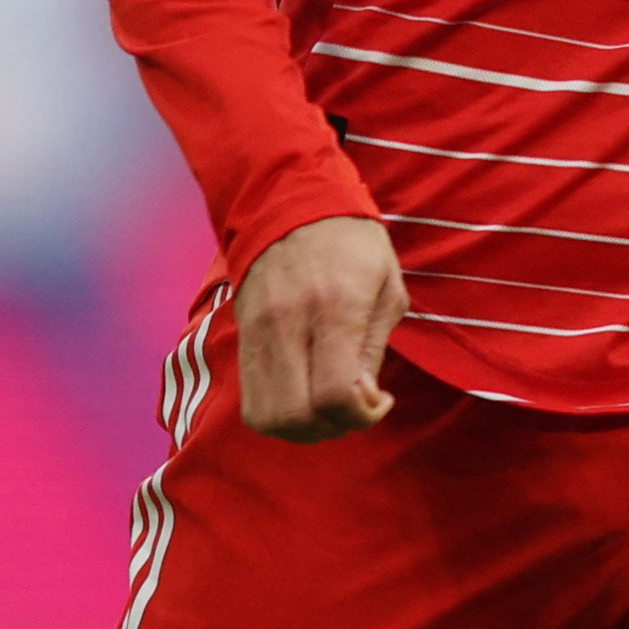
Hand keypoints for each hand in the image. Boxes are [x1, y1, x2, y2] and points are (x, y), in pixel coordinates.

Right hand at [235, 214, 405, 439]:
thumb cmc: (352, 243)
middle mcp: (289, 323)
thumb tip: (363, 398)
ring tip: (327, 405)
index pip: (334, 394)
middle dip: (331, 428)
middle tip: (352, 408)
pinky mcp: (242, 336)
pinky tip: (305, 392)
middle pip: (294, 416)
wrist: (289, 200)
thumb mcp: (387, 285)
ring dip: (302, 427)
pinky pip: (251, 399)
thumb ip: (374, 346)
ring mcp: (258, 332)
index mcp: (334, 307)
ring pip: (265, 416)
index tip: (378, 400)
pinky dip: (280, 412)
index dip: (360, 415)